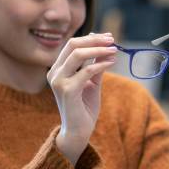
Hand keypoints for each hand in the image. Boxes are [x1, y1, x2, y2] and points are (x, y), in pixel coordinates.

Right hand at [47, 32, 116, 165]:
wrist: (78, 131)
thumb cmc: (84, 107)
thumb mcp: (92, 82)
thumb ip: (96, 65)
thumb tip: (106, 47)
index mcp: (58, 69)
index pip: (72, 45)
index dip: (91, 38)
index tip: (109, 37)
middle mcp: (54, 73)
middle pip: (73, 45)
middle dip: (95, 40)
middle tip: (112, 40)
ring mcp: (59, 81)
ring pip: (78, 54)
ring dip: (99, 50)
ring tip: (114, 50)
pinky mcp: (67, 90)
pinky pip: (87, 71)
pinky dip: (101, 64)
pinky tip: (112, 63)